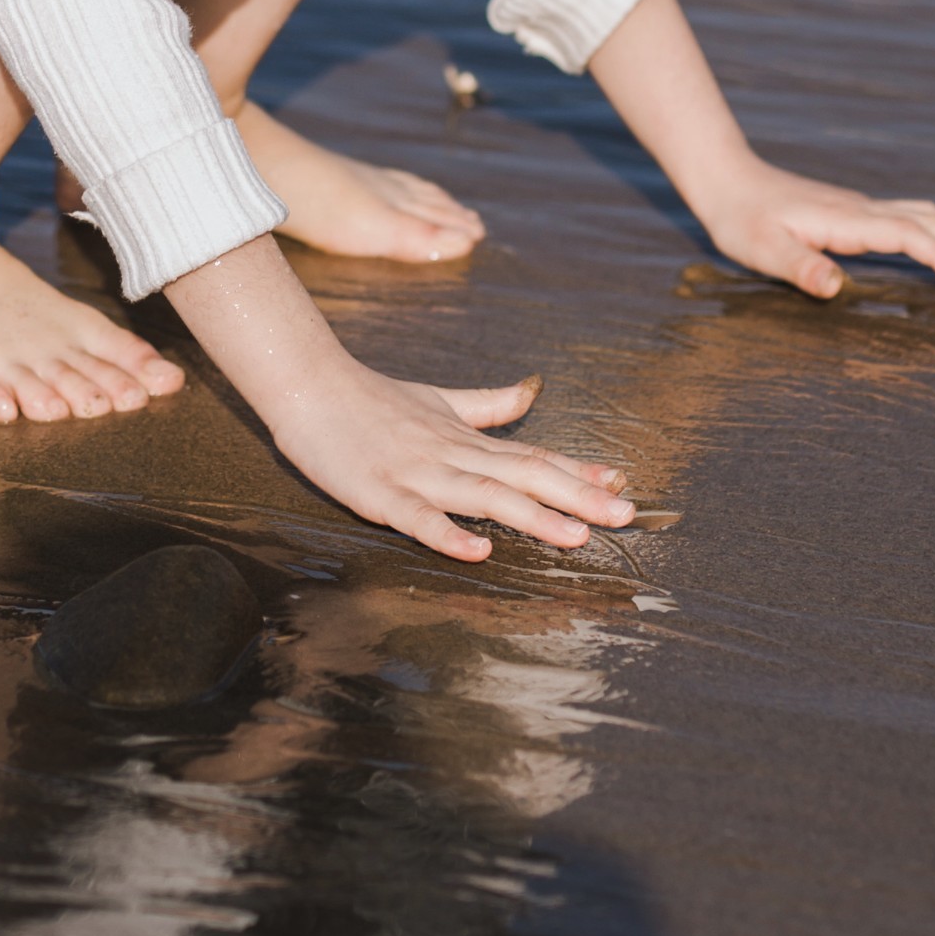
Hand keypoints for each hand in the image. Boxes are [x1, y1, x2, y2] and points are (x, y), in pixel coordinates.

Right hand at [259, 364, 635, 564]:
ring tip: (576, 536)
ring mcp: (418, 474)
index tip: (622, 482)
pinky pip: (419, 518)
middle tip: (625, 515)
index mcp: (466, 439)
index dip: (578, 471)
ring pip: (484, 496)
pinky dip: (449, 534)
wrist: (308, 384)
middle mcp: (452, 455)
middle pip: (524, 477)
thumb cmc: (371, 398)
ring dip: (532, 516)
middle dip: (577, 497)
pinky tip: (478, 551)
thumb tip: (531, 394)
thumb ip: (486, 405)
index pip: (532, 455)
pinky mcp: (381, 493)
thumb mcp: (437, 400)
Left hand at [689, 158, 934, 299]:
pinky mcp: (854, 212)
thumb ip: (797, 267)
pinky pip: (911, 217)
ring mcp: (860, 209)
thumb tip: (834, 287)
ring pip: (925, 217)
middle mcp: (861, 211)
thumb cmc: (739, 219)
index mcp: (845, 221)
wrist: (726, 178)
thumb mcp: (760, 249)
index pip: (906, 237)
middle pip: (929, 224)